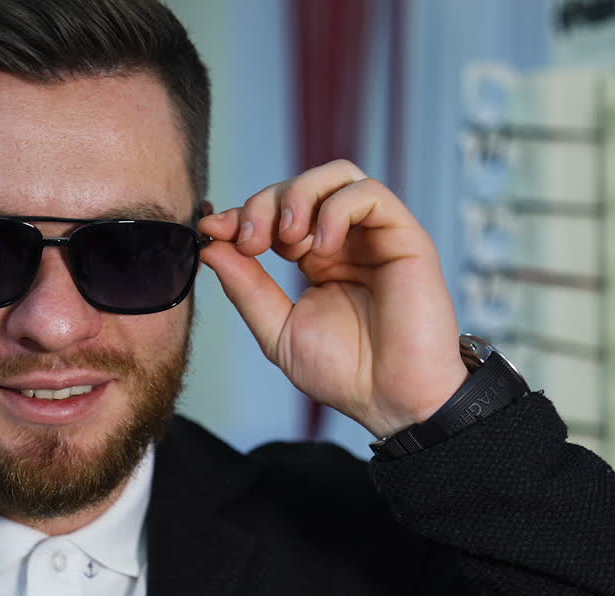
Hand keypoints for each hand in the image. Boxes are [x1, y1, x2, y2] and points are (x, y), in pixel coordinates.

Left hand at [198, 160, 468, 437]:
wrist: (391, 401)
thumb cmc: (347, 374)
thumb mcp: (278, 329)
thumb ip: (246, 288)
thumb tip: (210, 247)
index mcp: (315, 259)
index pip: (275, 213)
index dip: (242, 214)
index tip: (214, 229)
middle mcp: (345, 241)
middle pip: (299, 186)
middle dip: (264, 204)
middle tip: (252, 242)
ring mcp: (374, 236)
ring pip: (335, 176)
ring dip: (299, 196)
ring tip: (287, 239)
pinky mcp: (404, 236)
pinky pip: (368, 193)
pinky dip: (335, 209)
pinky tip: (322, 249)